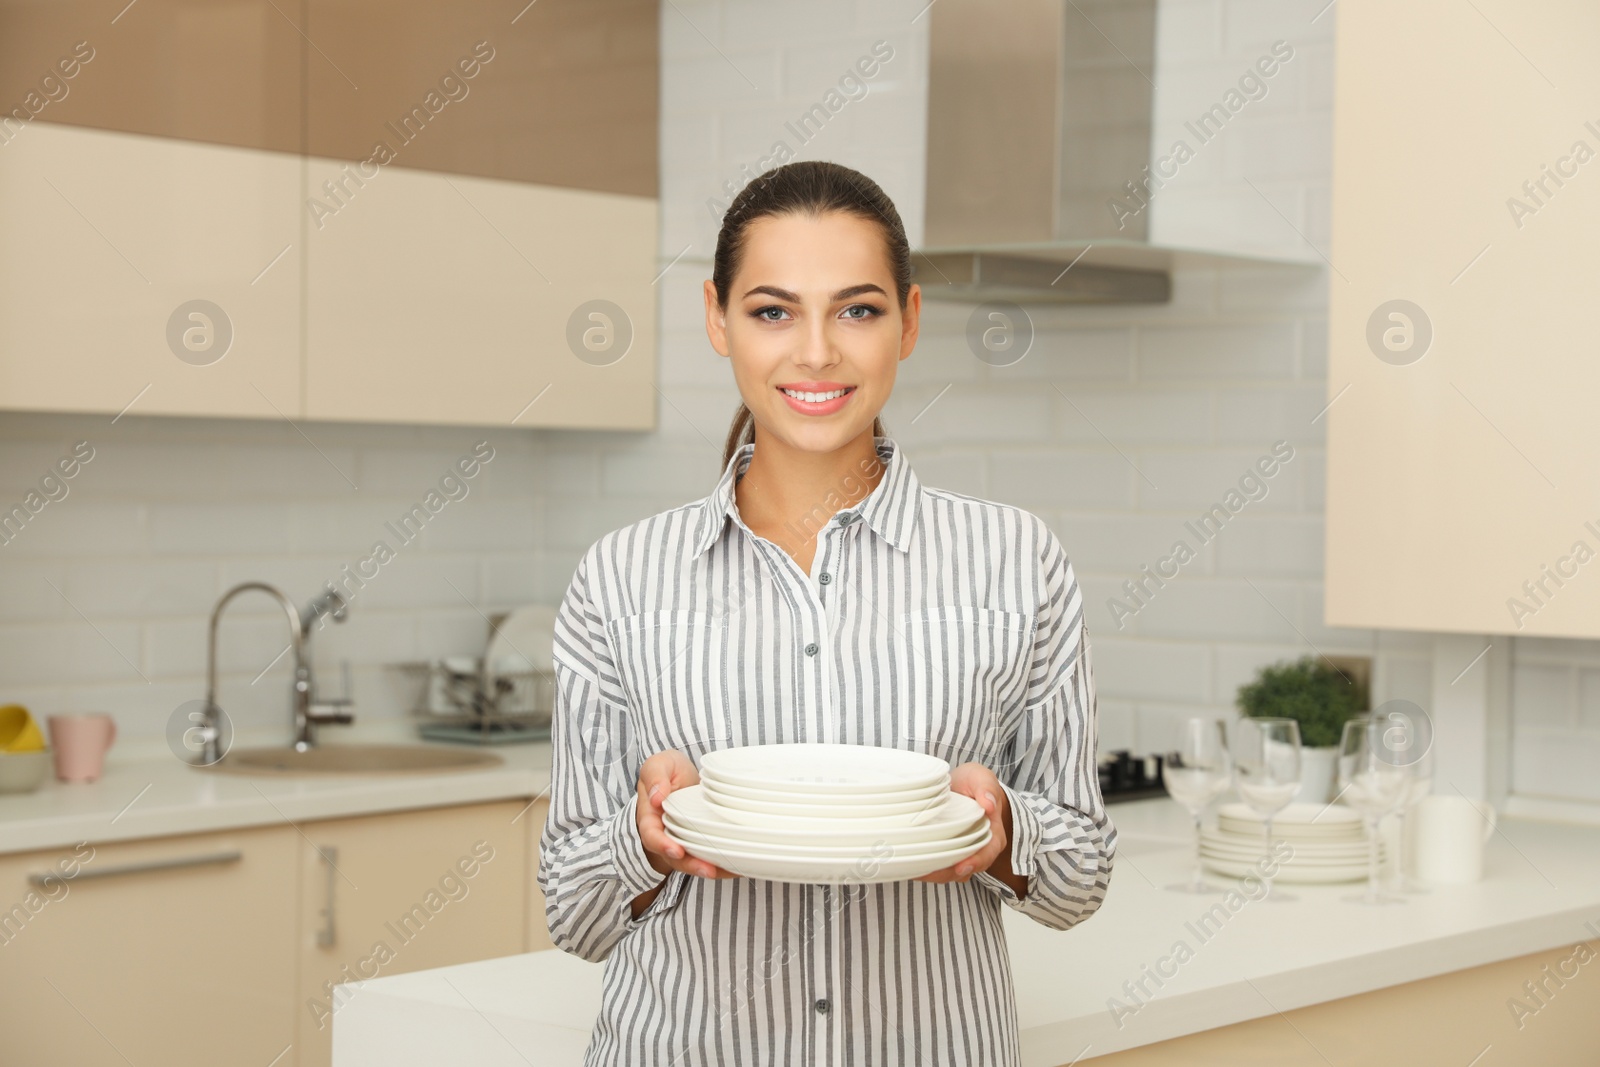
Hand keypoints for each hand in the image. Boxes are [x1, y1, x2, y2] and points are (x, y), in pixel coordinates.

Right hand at [636, 749, 737, 880]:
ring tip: (729, 870)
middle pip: (675, 857)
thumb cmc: (669, 770)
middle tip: (708, 869)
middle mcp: (666, 835)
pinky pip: (709, 857)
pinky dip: (723, 864)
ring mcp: (684, 841)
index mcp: (650, 818)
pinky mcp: (701, 842)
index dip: (662, 845)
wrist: (684, 776)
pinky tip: (739, 866)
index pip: (652, 836)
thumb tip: (657, 797)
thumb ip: (655, 775)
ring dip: (710, 868)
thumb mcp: (660, 764)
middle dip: (692, 865)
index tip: (676, 850)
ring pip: (694, 862)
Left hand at [912, 762, 1009, 883]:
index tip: (960, 867)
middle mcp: (978, 849)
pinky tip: (909, 863)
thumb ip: (986, 788)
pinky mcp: (945, 851)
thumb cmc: (974, 783)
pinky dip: (924, 866)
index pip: (986, 854)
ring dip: (931, 872)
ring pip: (948, 872)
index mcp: (993, 835)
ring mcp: (960, 852)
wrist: (961, 786)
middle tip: (925, 871)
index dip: (975, 862)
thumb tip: (989, 804)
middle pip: (964, 869)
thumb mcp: (981, 778)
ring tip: (912, 868)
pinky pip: (936, 865)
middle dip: (945, 873)